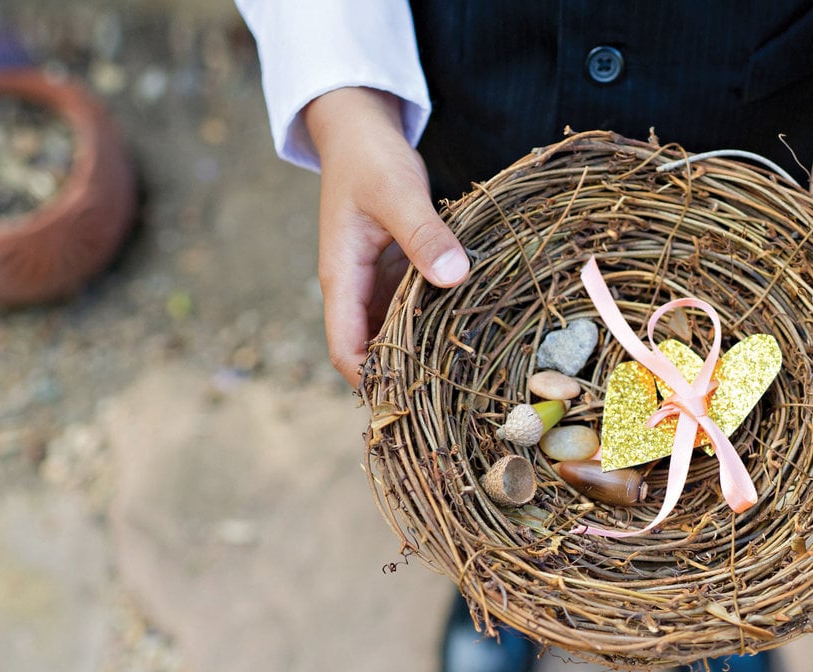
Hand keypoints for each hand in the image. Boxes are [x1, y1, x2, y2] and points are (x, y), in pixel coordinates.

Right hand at [305, 87, 469, 386]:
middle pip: (371, 351)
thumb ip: (423, 232)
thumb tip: (454, 274)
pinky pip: (414, 308)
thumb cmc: (370, 159)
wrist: (361, 132)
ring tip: (469, 374)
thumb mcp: (397, 191)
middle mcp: (356, 290)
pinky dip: (435, 321)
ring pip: (395, 333)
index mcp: (341, 279)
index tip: (413, 398)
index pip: (345, 350)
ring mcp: (377, 283)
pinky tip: (471, 330)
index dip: (373, 380)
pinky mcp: (398, 272)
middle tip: (456, 397)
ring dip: (423, 350)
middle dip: (404, 376)